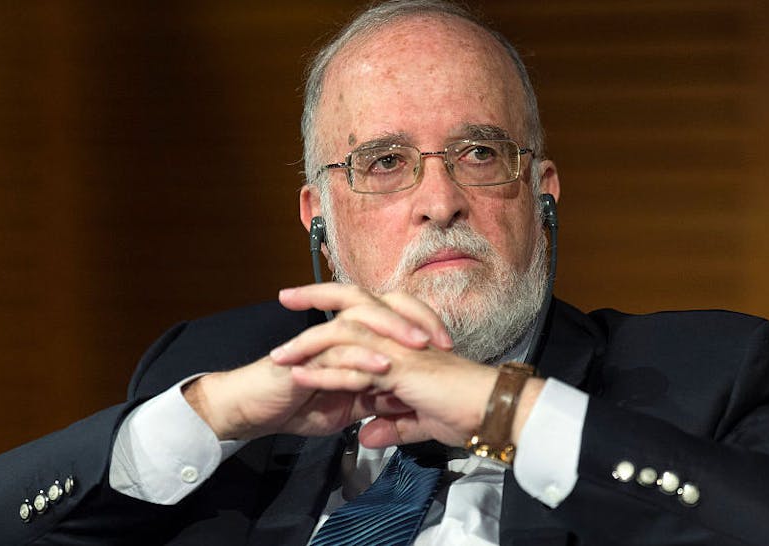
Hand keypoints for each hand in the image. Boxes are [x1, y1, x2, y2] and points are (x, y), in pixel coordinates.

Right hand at [184, 283, 452, 440]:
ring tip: (420, 345)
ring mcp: (321, 340)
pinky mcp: (304, 356)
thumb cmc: (298, 404)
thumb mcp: (347, 405)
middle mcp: (338, 330)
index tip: (449, 345)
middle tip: (442, 338)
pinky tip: (383, 368)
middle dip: (414, 316)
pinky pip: (336, 352)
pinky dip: (361, 358)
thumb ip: (374, 398)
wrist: (254, 411)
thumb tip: (403, 401)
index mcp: (351, 336)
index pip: (392, 314)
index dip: (422, 323)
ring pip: (361, 321)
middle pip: (380, 304)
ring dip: (392, 331)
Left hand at [271, 286, 543, 448]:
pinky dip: (322, 372)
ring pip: (343, 334)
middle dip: (316, 297)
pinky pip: (352, 366)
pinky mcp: (398, 368)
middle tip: (286, 296)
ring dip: (306, 344)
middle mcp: (400, 336)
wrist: (491, 410)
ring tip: (277, 355)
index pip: (366, 316)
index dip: (337, 309)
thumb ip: (392, 426)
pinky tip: (298, 376)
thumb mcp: (419, 422)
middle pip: (351, 305)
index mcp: (405, 340)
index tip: (308, 308)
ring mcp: (398, 348)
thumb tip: (368, 435)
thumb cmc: (465, 411)